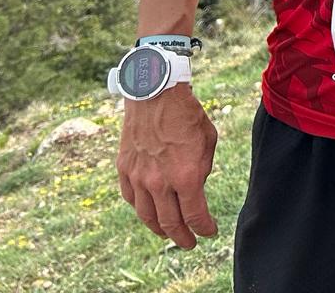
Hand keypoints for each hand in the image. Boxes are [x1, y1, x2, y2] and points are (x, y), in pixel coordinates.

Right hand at [117, 86, 219, 248]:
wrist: (155, 93)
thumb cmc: (187, 114)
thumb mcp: (208, 141)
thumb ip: (202, 168)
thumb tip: (195, 187)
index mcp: (186, 175)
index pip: (195, 215)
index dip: (204, 228)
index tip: (209, 231)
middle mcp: (160, 182)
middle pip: (170, 223)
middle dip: (183, 237)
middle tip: (190, 242)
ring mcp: (139, 177)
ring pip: (147, 216)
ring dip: (160, 229)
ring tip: (169, 233)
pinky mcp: (125, 169)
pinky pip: (131, 199)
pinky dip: (141, 210)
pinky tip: (149, 212)